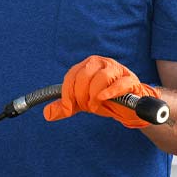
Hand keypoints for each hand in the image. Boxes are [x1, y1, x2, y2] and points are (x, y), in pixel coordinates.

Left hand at [43, 55, 161, 129]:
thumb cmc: (102, 100)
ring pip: (101, 77)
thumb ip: (65, 107)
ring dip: (94, 96)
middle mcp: (101, 63)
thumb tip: (47, 114)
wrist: (127, 107)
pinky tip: (104, 98)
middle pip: (84, 76)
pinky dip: (110, 91)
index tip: (68, 109)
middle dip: (81, 95)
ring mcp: (116, 70)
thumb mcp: (81, 103)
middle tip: (85, 107)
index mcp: (86, 65)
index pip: (71, 76)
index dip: (67, 94)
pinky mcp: (130, 80)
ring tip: (95, 107)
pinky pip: (120, 83)